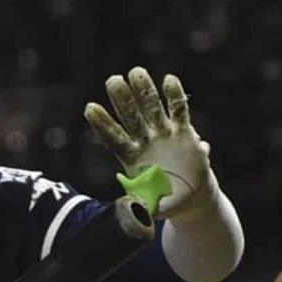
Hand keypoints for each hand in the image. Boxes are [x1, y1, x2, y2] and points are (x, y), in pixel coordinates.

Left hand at [84, 66, 212, 217]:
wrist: (192, 196)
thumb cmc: (166, 200)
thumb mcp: (153, 206)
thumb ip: (141, 205)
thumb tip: (133, 209)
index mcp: (131, 157)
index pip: (113, 137)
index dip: (102, 124)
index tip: (89, 107)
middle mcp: (144, 141)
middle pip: (130, 117)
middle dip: (122, 99)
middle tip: (112, 80)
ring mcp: (163, 133)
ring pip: (152, 108)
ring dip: (145, 91)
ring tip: (135, 72)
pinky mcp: (183, 132)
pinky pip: (179, 111)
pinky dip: (175, 96)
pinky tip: (169, 79)